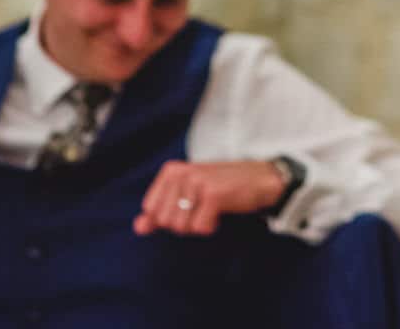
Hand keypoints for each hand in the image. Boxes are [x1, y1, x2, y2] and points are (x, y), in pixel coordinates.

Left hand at [133, 160, 286, 236]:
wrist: (261, 179)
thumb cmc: (222, 188)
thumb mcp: (188, 194)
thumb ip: (160, 211)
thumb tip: (138, 227)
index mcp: (171, 171)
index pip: (151, 210)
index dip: (171, 216)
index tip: (190, 205)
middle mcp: (181, 173)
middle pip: (165, 221)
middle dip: (185, 223)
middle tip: (203, 208)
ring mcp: (197, 182)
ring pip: (181, 227)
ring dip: (199, 225)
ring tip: (213, 208)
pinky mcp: (213, 195)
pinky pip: (200, 228)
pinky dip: (212, 226)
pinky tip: (222, 212)